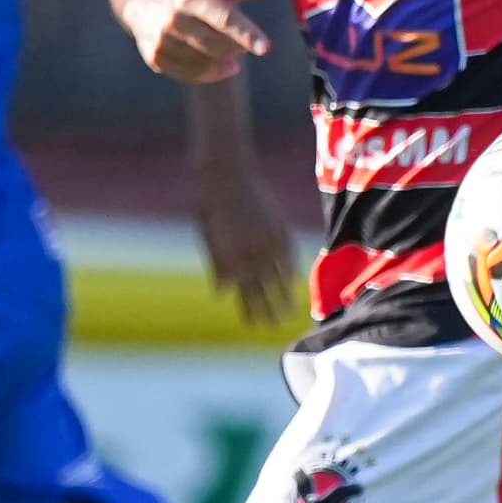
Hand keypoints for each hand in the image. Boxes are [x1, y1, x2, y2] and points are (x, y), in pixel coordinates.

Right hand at [126, 0, 284, 82]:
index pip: (224, 18)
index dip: (246, 34)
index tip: (265, 48)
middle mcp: (174, 18)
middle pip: (219, 46)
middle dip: (237, 48)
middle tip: (242, 43)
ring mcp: (162, 39)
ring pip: (206, 64)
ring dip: (224, 63)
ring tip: (229, 53)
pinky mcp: (155, 56)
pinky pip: (191, 75)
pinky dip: (208, 72)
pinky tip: (213, 61)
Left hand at [192, 161, 301, 329]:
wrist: (226, 174)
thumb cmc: (211, 206)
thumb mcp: (208, 238)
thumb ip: (218, 266)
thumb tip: (222, 293)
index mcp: (228, 256)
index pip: (241, 290)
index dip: (248, 309)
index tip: (253, 325)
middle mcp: (248, 251)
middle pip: (261, 288)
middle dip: (268, 310)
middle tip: (273, 328)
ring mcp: (265, 240)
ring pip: (277, 276)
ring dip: (284, 297)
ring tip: (290, 313)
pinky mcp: (278, 228)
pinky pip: (287, 256)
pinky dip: (290, 271)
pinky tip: (293, 284)